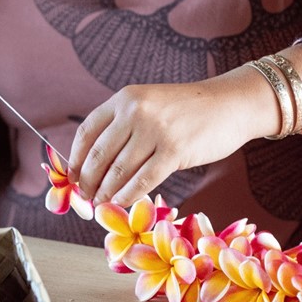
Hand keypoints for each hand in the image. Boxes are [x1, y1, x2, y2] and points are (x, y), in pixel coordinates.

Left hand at [67, 66, 278, 206]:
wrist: (229, 105)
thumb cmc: (189, 110)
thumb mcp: (152, 105)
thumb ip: (127, 127)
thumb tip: (101, 165)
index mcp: (126, 98)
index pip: (88, 131)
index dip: (76, 159)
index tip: (73, 178)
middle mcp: (136, 111)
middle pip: (100, 154)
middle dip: (89, 181)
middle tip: (86, 197)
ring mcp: (156, 130)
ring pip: (119, 170)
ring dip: (106, 192)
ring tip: (101, 204)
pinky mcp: (175, 151)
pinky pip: (143, 180)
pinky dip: (129, 195)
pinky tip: (123, 203)